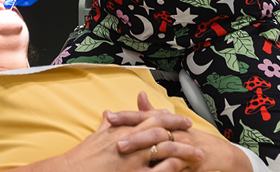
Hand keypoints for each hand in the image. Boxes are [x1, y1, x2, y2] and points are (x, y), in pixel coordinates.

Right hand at [58, 110, 203, 171]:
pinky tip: (184, 171)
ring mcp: (133, 161)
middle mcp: (129, 142)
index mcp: (122, 130)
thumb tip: (108, 113)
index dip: (167, 118)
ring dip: (184, 153)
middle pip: (161, 132)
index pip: (150, 118)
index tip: (180, 119)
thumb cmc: (81, 157)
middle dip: (180, 132)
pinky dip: (173, 170)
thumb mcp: (95, 137)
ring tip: (198, 156)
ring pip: (165, 152)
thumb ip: (106, 125)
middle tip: (194, 133)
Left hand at [110, 93, 251, 171]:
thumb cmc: (190, 138)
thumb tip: (140, 95)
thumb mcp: (171, 125)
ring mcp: (183, 145)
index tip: (108, 116)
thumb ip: (152, 112)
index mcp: (166, 122)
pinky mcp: (191, 160)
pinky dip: (164, 167)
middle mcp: (175, 130)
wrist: (219, 154)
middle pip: (152, 128)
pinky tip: (151, 170)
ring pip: (163, 145)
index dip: (126, 116)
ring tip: (127, 153)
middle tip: (114, 139)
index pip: (144, 116)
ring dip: (144, 149)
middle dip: (132, 133)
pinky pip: (176, 163)